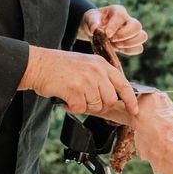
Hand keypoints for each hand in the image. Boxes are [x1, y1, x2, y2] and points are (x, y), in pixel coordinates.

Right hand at [17, 45, 138, 115]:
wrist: (38, 64)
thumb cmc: (60, 66)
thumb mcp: (86, 64)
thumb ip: (100, 77)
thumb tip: (112, 97)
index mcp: (101, 64)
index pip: (123, 84)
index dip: (130, 99)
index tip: (133, 110)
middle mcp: (96, 70)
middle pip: (110, 99)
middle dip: (100, 105)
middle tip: (86, 101)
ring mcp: (86, 79)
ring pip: (96, 105)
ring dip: (84, 106)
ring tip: (74, 97)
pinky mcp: (74, 89)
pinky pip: (81, 108)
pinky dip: (73, 108)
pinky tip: (67, 99)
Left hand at [79, 5, 147, 54]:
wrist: (96, 29)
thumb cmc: (94, 21)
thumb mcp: (90, 18)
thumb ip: (92, 21)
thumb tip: (94, 29)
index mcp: (118, 11)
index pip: (121, 16)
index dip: (114, 26)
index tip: (106, 34)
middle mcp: (128, 20)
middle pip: (137, 25)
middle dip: (124, 35)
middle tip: (112, 40)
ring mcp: (132, 31)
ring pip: (142, 36)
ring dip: (130, 44)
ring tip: (116, 46)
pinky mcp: (133, 42)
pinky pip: (139, 48)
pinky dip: (131, 51)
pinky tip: (119, 50)